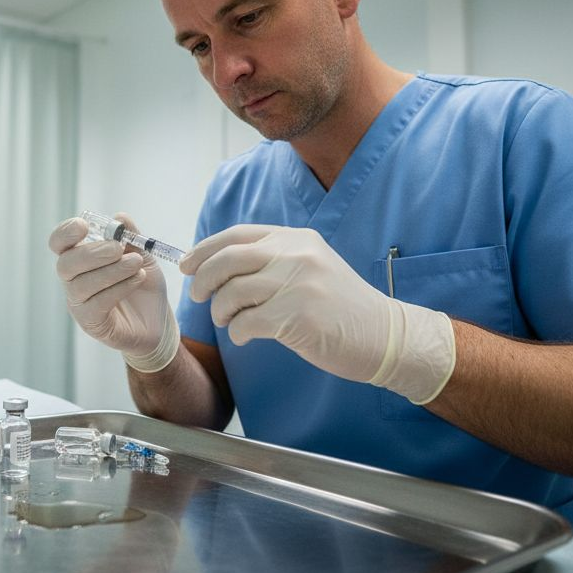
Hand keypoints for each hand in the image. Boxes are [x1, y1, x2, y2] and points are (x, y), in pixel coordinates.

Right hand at [49, 213, 174, 365]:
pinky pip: (97, 304)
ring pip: (81, 285)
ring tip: (136, 263)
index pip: (59, 243)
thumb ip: (131, 237)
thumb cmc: (143, 286)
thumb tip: (119, 217)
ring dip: (111, 271)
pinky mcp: (91, 323)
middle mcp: (73, 281)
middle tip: (118, 248)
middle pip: (65, 264)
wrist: (158, 322)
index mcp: (80, 259)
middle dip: (92, 253)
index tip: (83, 225)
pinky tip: (137, 279)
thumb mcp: (142, 256)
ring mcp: (79, 304)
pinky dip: (119, 288)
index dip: (65, 233)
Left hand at [180, 225, 454, 403]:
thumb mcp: (312, 266)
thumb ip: (274, 259)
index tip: (187, 264)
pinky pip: (246, 322)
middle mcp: (296, 255)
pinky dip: (238, 332)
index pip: (238, 236)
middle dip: (203, 278)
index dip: (205, 249)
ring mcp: (298, 284)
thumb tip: (220, 265)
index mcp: (296, 239)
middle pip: (228, 260)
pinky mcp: (298, 316)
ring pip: (232, 293)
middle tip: (199, 295)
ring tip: (227, 320)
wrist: (385, 334)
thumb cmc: (342, 307)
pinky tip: (246, 336)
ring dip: (221, 310)